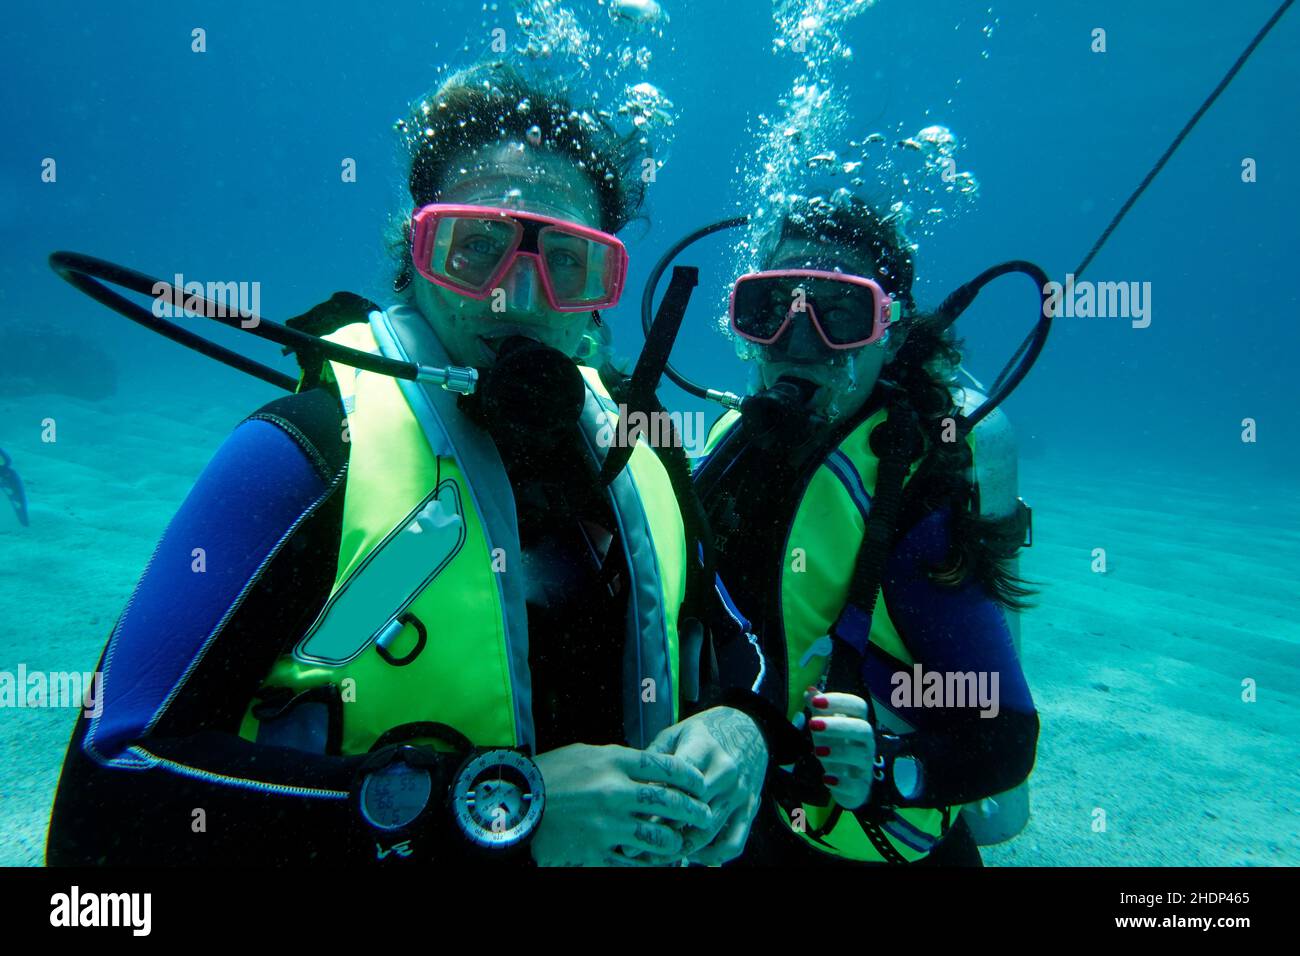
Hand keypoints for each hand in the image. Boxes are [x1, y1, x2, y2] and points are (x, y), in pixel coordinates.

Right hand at [529, 743, 712, 866]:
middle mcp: (615, 793)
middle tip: (705, 815)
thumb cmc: (550, 774)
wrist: (517, 804)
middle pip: (669, 803)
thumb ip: (618, 761)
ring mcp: (607, 825)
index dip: (689, 776)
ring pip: (656, 838)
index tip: (700, 783)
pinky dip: (645, 862)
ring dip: (673, 842)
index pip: (664, 766)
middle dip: (693, 810)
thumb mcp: (586, 754)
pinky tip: (652, 860)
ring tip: (679, 842)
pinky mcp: (595, 850)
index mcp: (613, 763)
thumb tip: (647, 768)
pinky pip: (631, 861)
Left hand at [640, 706, 767, 865]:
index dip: (654, 806)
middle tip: (637, 845)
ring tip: (658, 855)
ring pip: (709, 832)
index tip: (632, 820)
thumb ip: (655, 755)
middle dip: (662, 831)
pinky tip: (693, 854)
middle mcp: (725, 773)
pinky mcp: (750, 809)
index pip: (678, 783)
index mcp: (704, 749)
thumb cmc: (706, 731)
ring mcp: (740, 794)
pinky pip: (734, 842)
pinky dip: (713, 855)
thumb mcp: (678, 731)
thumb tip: (634, 785)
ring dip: (682, 848)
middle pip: (691, 811)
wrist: (750, 728)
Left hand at [806, 687, 875, 809]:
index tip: (815, 702)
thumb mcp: (824, 728)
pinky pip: (857, 785)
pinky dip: (842, 782)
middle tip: (812, 725)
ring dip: (838, 751)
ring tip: (817, 751)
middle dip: (838, 725)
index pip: (859, 706)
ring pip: (861, 756)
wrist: (845, 783)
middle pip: (863, 729)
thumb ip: (819, 711)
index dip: (839, 701)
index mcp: (858, 723)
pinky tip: (827, 778)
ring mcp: (865, 766)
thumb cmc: (836, 748)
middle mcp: (866, 743)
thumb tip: (809, 691)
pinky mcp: (861, 787)